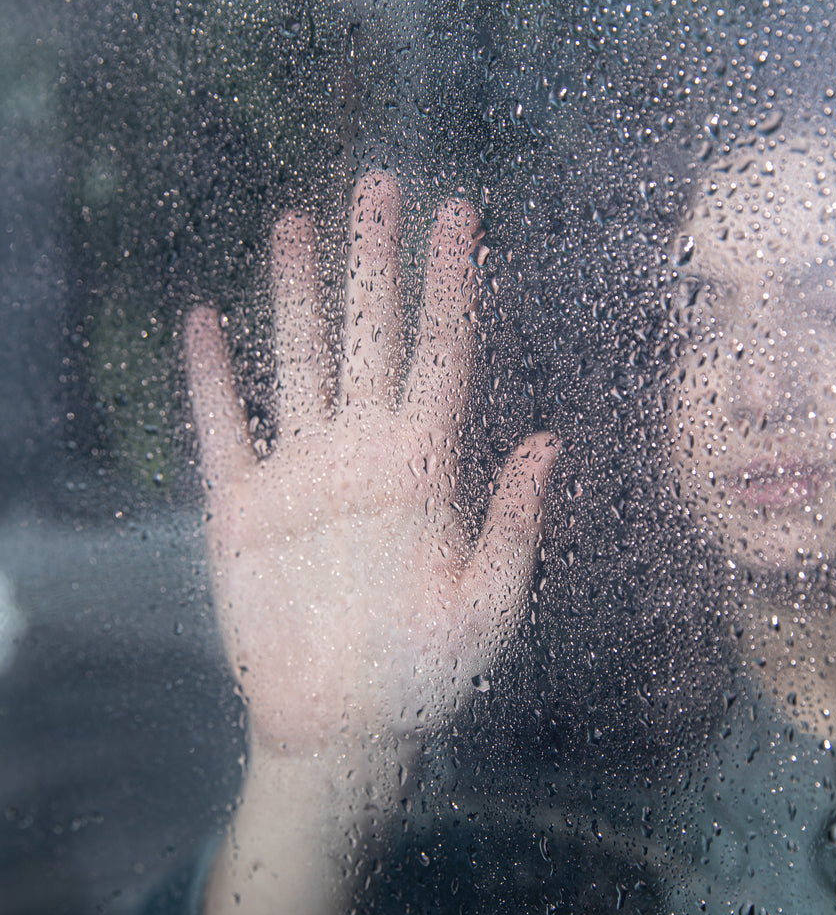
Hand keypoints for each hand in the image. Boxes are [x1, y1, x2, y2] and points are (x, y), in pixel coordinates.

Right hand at [186, 174, 556, 784]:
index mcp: (427, 468)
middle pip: (370, 335)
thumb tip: (549, 442)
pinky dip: (213, 377)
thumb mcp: (488, 610)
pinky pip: (224, 428)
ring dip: (296, 294)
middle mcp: (364, 453)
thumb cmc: (426, 678)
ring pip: (298, 361)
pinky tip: (206, 320)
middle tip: (381, 184)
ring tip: (298, 223)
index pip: (444, 354)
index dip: (451, 286)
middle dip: (376, 261)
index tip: (460, 217)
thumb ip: (513, 528)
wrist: (342, 730)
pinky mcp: (242, 508)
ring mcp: (301, 474)